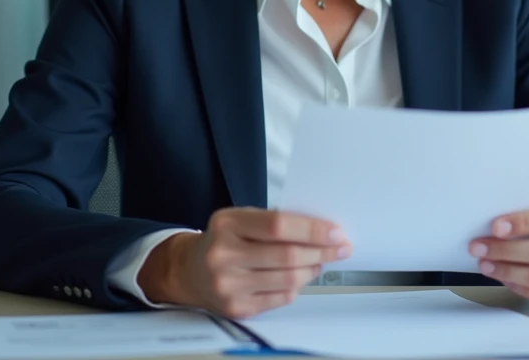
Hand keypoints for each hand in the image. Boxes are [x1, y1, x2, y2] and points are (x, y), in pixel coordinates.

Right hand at [138, 207, 351, 318]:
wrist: (188, 271)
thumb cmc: (223, 241)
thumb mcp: (239, 219)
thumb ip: (273, 222)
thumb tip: (320, 230)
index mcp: (226, 224)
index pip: (278, 225)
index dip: (312, 229)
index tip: (336, 232)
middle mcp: (223, 255)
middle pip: (286, 255)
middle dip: (321, 251)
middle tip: (340, 248)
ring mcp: (228, 285)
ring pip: (287, 280)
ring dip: (313, 270)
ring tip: (321, 261)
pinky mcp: (236, 308)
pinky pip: (280, 298)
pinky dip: (298, 287)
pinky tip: (302, 276)